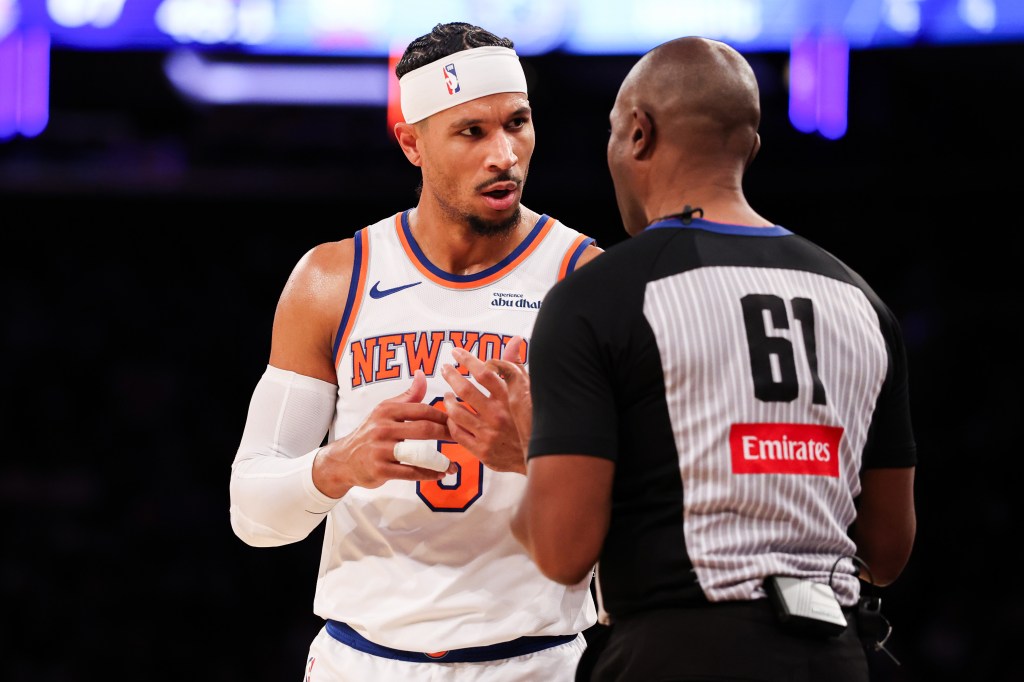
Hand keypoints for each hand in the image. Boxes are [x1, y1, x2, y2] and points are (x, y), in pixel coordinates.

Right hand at [312, 370, 456, 496]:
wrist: (344, 459)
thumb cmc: (371, 432)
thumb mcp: (385, 410)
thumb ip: (408, 395)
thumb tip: (422, 374)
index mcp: (387, 410)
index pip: (422, 410)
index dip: (443, 416)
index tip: (459, 421)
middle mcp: (383, 428)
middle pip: (423, 430)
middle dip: (446, 435)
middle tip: (462, 439)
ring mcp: (381, 450)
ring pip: (418, 454)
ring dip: (440, 461)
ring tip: (454, 466)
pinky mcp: (380, 470)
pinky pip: (410, 473)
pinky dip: (428, 475)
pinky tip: (440, 475)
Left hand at [440, 337, 529, 473]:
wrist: (540, 456)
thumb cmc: (532, 420)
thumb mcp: (528, 391)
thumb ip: (516, 366)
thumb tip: (516, 340)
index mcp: (510, 398)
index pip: (484, 372)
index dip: (467, 359)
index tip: (457, 352)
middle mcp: (498, 415)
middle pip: (465, 389)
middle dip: (450, 375)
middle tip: (445, 368)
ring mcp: (488, 434)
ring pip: (456, 412)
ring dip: (447, 400)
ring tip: (447, 394)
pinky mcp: (482, 451)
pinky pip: (457, 433)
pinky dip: (452, 422)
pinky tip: (453, 416)